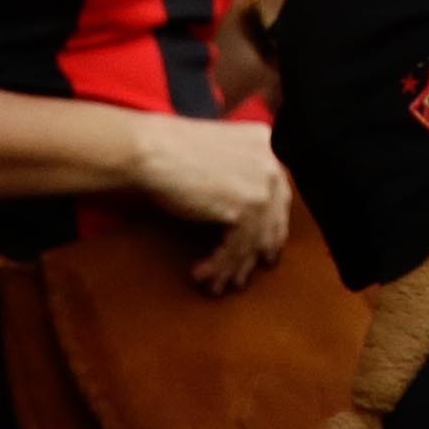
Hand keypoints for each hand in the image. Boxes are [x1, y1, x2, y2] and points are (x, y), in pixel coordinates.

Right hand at [123, 111, 294, 289]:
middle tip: (240, 277)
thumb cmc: (170, 152)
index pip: (277, 195)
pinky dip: (219, 266)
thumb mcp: (216, 155)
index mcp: (265, 143)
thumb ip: (238, 174)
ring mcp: (261, 186)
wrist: (152, 151)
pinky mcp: (244, 208)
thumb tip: (245, 217)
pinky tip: (202, 274)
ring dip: (231, 268)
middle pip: (270, 221)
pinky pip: (236, 249)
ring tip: (215, 285)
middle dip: (253, 254)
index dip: (268, 227)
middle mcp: (271, 163)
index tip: (261, 250)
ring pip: (252, 241)